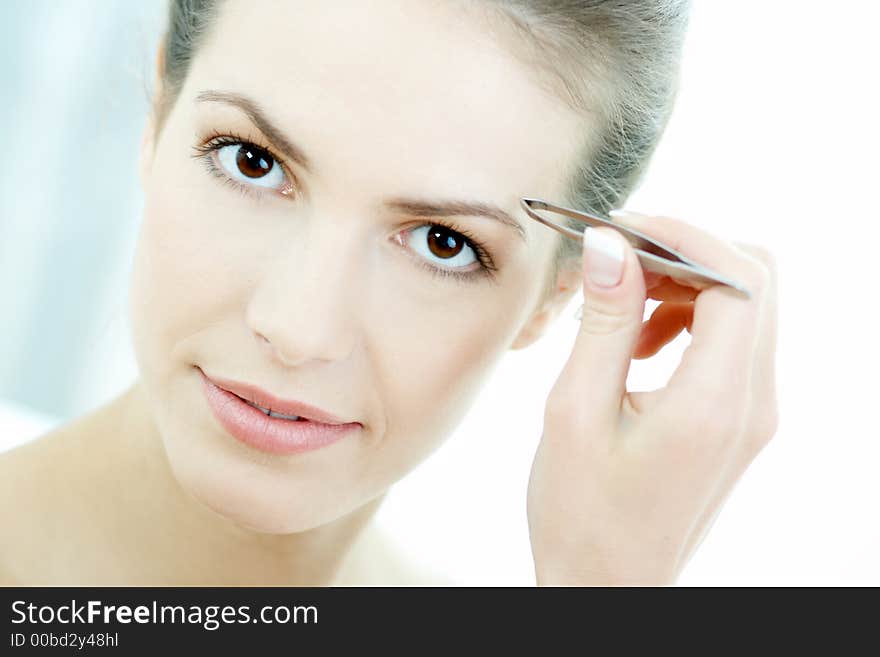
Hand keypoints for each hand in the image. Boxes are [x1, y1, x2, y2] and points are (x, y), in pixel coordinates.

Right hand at [526, 209, 777, 585]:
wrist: (609, 586)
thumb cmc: (580, 513)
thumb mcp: (574, 411)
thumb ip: (604, 321)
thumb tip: (612, 243)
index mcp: (715, 403)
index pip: (736, 278)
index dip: (682, 234)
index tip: (621, 227)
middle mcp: (754, 404)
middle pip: (755, 281)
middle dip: (686, 252)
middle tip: (618, 260)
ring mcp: (756, 414)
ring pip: (747, 305)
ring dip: (685, 286)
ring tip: (619, 310)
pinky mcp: (742, 420)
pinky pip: (734, 341)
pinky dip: (689, 320)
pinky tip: (637, 345)